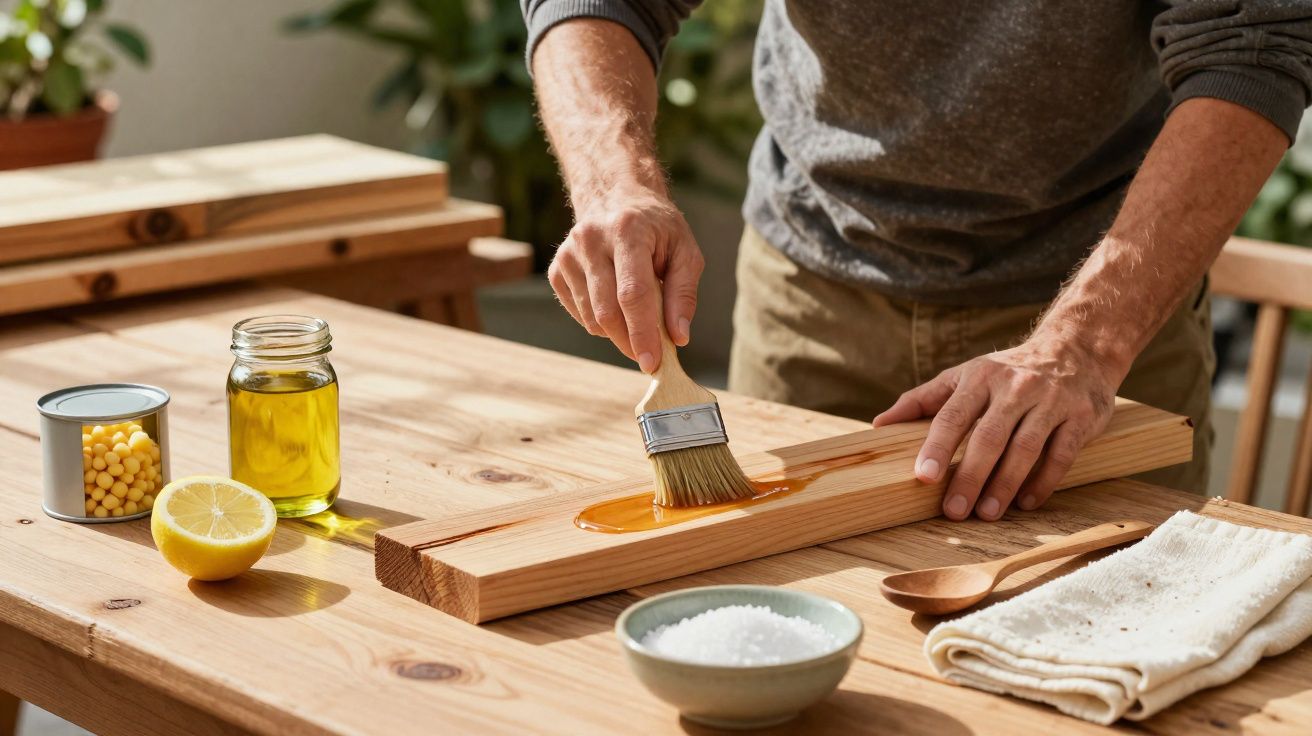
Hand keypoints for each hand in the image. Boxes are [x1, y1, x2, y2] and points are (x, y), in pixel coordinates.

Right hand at [547, 188, 704, 372]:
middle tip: (649, 356)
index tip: (652, 363)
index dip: (642, 333)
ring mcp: (569, 255)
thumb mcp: (684, 250)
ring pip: (592, 318)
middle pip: (607, 311)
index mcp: (627, 230)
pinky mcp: (557, 269)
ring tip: (637, 317)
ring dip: (617, 333)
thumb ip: (683, 293)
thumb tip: (678, 336)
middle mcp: (591, 240)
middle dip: (630, 342)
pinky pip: (579, 314)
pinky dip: (600, 322)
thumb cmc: (656, 227)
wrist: (615, 195)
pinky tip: (615, 302)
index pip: (633, 294)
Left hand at [872, 336, 1121, 520]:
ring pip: (1025, 448)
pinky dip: (1043, 481)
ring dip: (1004, 485)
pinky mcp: (1081, 417)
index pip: (953, 415)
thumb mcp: (963, 376)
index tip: (922, 477)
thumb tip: (879, 425)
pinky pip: (1061, 454)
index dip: (936, 447)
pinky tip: (1025, 502)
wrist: (1076, 350)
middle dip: (970, 476)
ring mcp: (1051, 401)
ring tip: (986, 513)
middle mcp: (1016, 387)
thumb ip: (922, 400)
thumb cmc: (1007, 372)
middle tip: (954, 510)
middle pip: (989, 437)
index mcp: (980, 378)